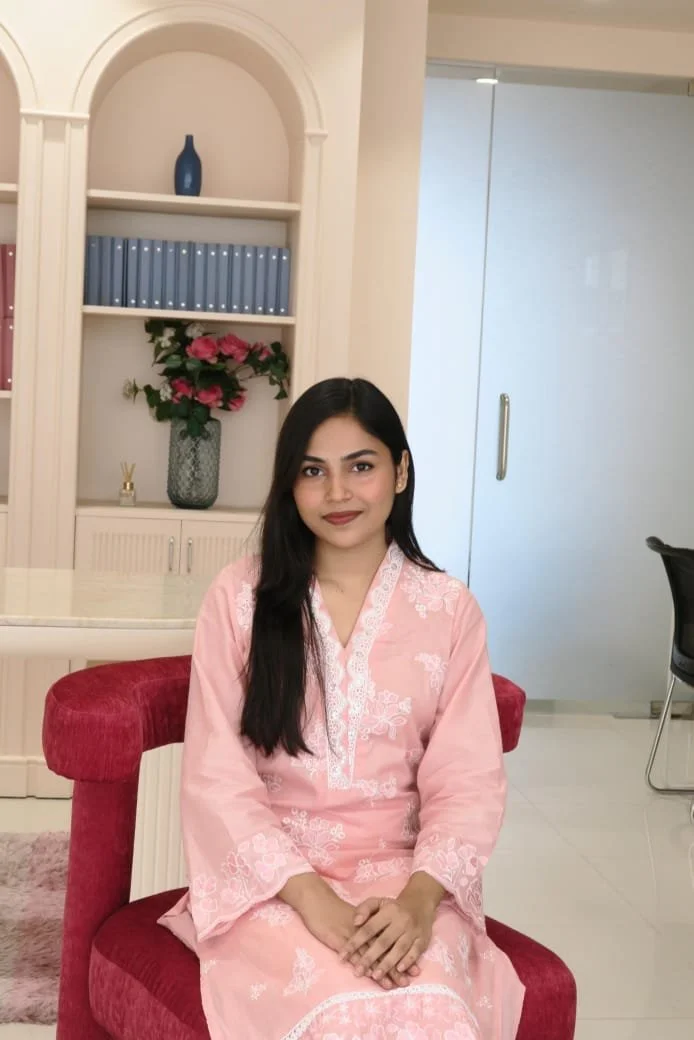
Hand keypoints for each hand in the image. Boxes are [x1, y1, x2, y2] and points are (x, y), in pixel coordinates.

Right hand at [279, 874, 414, 989]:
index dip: (401, 955)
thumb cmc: (333, 910)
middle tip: (407, 981)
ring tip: (393, 985)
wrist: (316, 900)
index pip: (389, 941)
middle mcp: (365, 929)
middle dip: (395, 966)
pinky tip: (371, 975)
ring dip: (382, 971)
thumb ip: (366, 927)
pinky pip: (355, 955)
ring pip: (372, 955)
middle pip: (384, 949)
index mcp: (370, 922)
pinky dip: (364, 966)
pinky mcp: (340, 940)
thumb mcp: (353, 916)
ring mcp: (353, 935)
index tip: (413, 969)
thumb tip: (378, 942)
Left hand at [339, 874, 443, 981]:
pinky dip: (408, 961)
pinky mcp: (423, 940)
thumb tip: (355, 922)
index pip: (369, 928)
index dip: (355, 942)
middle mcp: (401, 921)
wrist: (420, 904)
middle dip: (369, 958)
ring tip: (375, 976)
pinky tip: (399, 970)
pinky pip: (415, 952)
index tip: (342, 956)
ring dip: (387, 963)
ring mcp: (413, 931)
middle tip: (357, 972)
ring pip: (399, 949)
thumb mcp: (378, 902)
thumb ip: (364, 909)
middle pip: (383, 942)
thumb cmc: (393, 907)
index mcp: (388, 912)